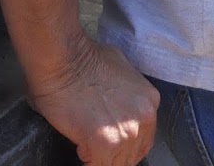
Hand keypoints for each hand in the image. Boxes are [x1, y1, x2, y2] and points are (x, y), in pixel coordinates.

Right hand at [27, 37, 158, 165]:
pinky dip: (88, 160)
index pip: (144, 138)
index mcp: (149, 101)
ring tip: (85, 144)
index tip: (111, 143)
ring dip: (100, 157)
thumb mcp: (120, 67)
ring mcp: (127, 133)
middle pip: (132, 154)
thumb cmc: (83, 58)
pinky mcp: (105, 144)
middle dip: (114, 153)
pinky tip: (80, 147)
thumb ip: (127, 92)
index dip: (126, 144)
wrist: (64, 58)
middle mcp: (144, 119)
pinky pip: (97, 165)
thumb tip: (118, 104)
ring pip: (117, 162)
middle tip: (96, 146)